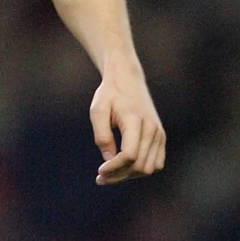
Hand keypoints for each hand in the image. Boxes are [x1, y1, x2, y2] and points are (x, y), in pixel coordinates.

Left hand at [89, 64, 165, 184]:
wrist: (128, 79)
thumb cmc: (110, 93)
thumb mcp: (98, 109)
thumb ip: (102, 134)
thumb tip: (108, 159)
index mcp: (135, 121)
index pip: (130, 155)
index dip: (114, 167)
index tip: (100, 171)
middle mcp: (152, 130)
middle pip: (139, 165)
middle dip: (119, 175)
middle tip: (101, 178)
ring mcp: (159, 134)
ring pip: (149, 168)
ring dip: (130, 176)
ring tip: (110, 175)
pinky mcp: (161, 138)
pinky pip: (156, 163)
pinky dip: (140, 170)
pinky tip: (123, 168)